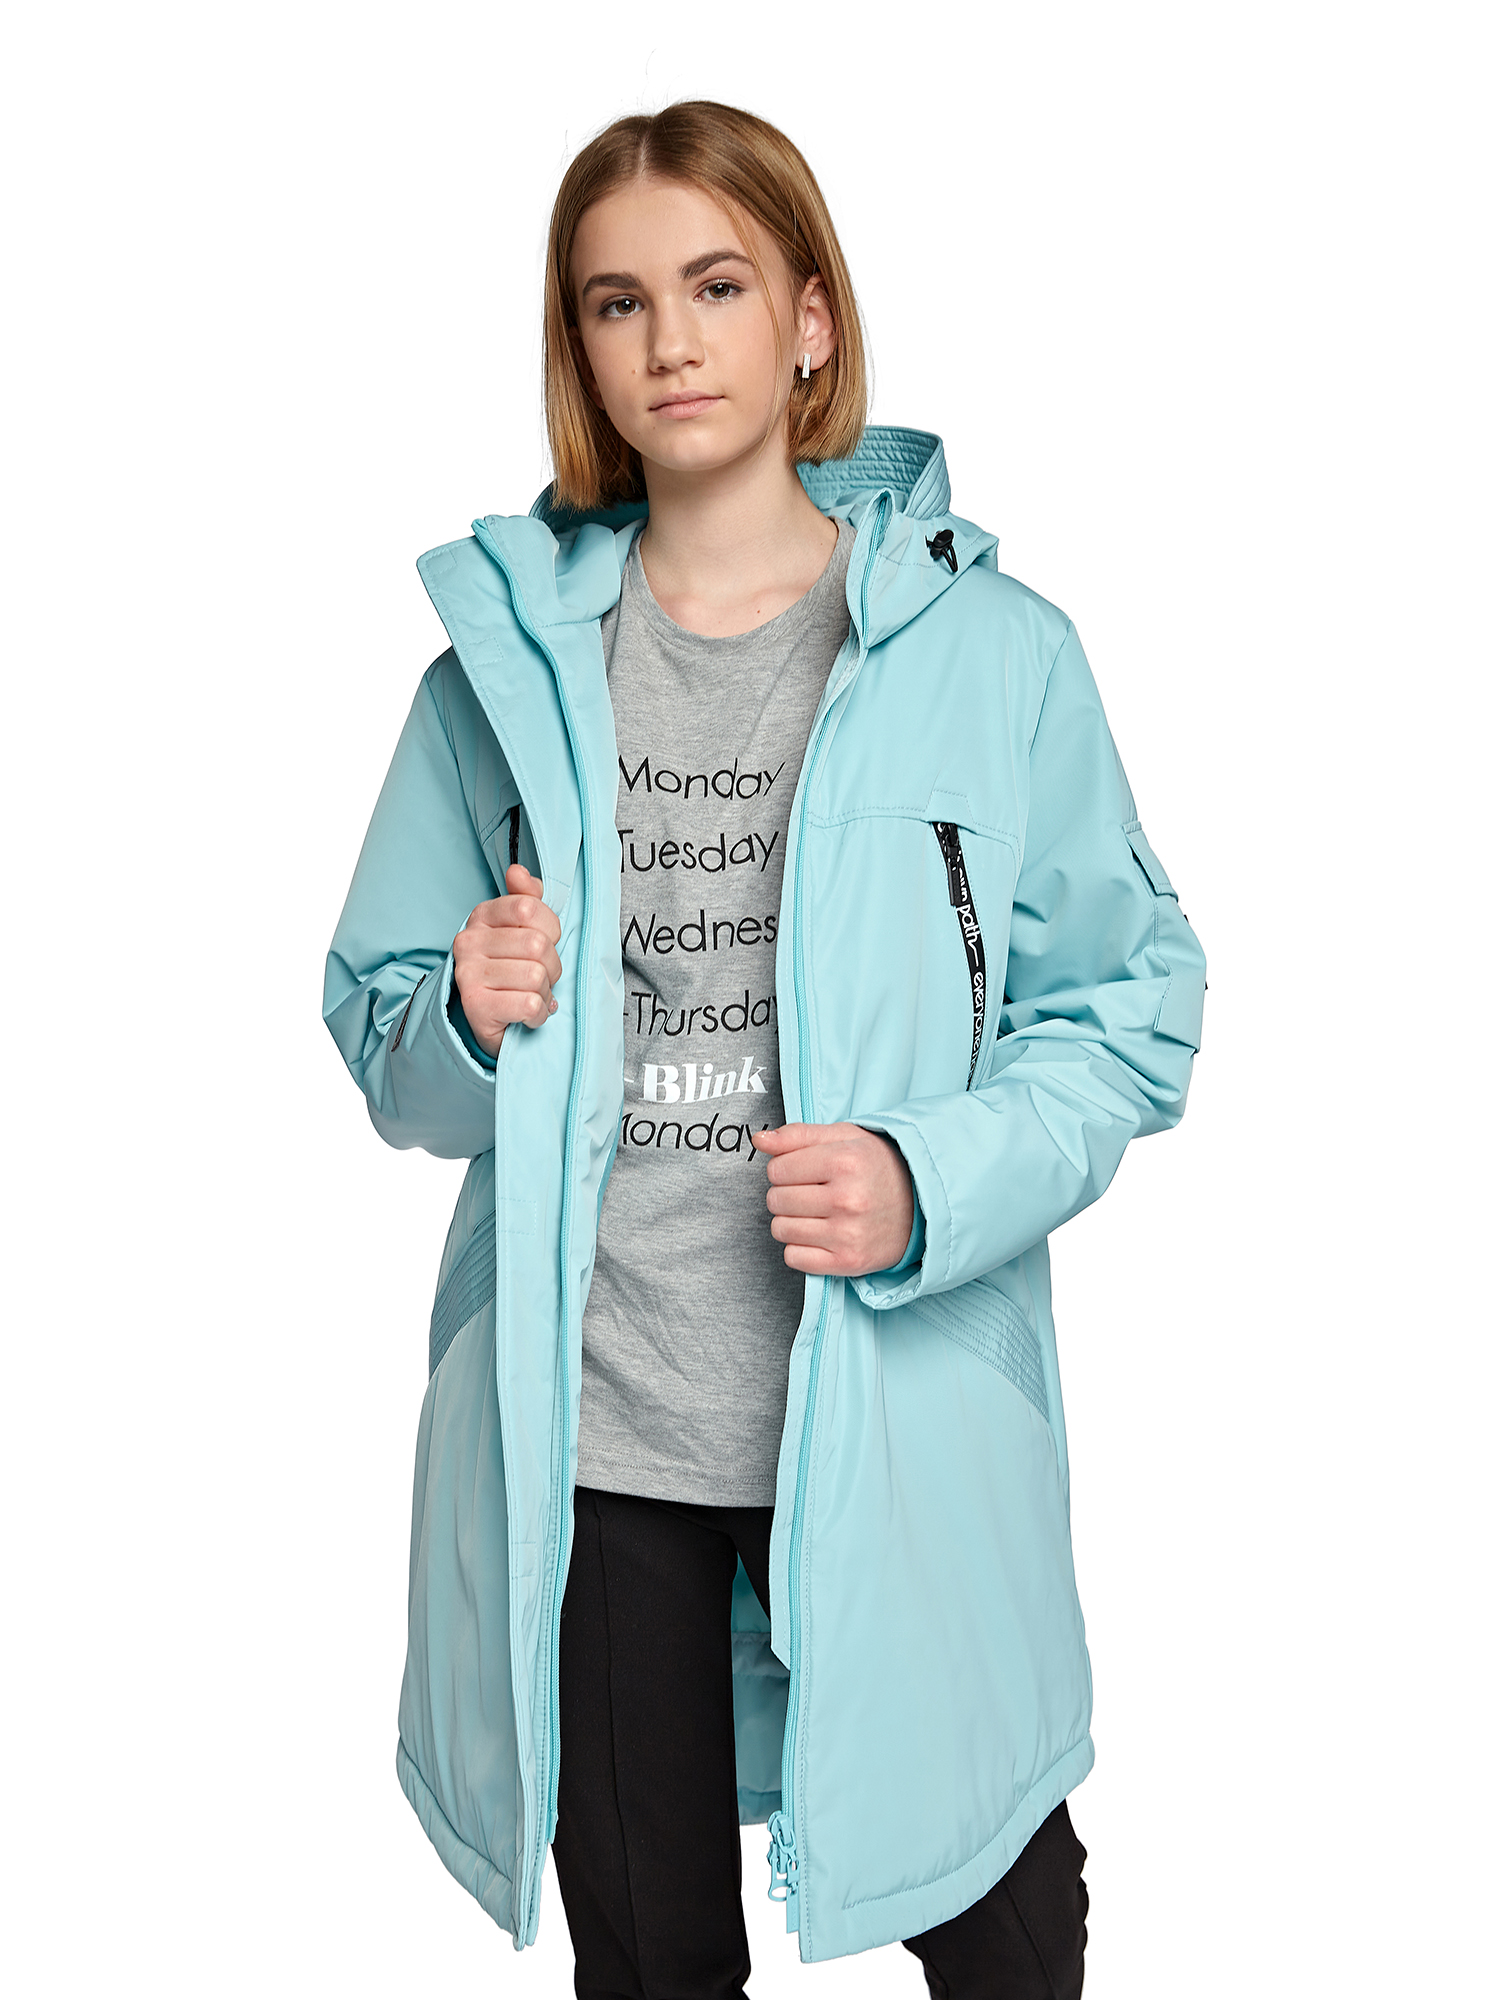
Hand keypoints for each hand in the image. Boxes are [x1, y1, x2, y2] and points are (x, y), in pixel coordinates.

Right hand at [452, 865, 562, 1057]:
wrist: (487, 1019)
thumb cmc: (510, 970)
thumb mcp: (520, 930)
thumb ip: (526, 897)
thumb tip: (517, 871)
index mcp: (481, 916)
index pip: (529, 907)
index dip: (551, 929)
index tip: (544, 943)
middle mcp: (468, 942)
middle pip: (537, 945)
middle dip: (552, 966)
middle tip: (541, 977)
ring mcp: (468, 974)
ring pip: (536, 977)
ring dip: (544, 992)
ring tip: (532, 996)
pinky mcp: (476, 1007)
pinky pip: (529, 1005)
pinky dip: (538, 1015)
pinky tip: (528, 1015)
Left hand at [753, 1122, 914, 1276]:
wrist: (921, 1205)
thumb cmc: (877, 1166)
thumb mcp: (844, 1138)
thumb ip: (797, 1135)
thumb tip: (759, 1140)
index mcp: (845, 1161)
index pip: (776, 1169)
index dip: (784, 1169)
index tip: (804, 1171)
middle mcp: (847, 1198)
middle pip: (776, 1200)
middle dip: (787, 1194)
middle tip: (812, 1192)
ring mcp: (848, 1234)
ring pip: (780, 1230)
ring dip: (791, 1221)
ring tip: (816, 1213)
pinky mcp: (849, 1262)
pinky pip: (793, 1258)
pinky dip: (800, 1248)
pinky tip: (821, 1235)